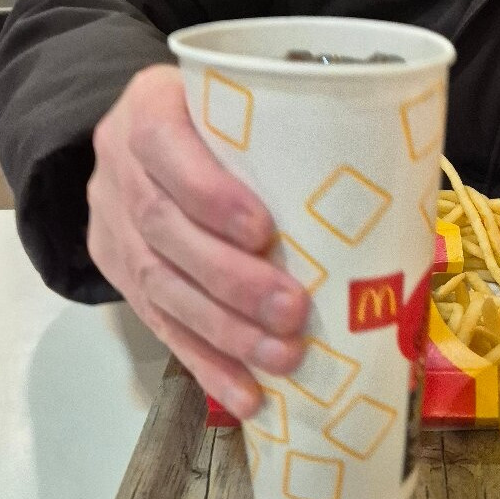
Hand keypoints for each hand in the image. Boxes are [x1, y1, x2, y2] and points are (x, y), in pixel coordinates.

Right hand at [87, 65, 307, 417]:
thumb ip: (282, 129)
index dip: (209, 195)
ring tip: (282, 358)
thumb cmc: (219, 121)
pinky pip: (157, 325)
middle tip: (293, 310)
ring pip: (159, 287)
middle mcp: (120, 170)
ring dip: (224, 332)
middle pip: (164, 230)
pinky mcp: (116, 273)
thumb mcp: (237, 104)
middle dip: (231, 279)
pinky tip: (245, 394)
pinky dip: (205, 363)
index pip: (164, 147)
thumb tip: (387, 180)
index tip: (263, 230)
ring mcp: (111, 226)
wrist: (139, 137)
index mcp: (148, 111)